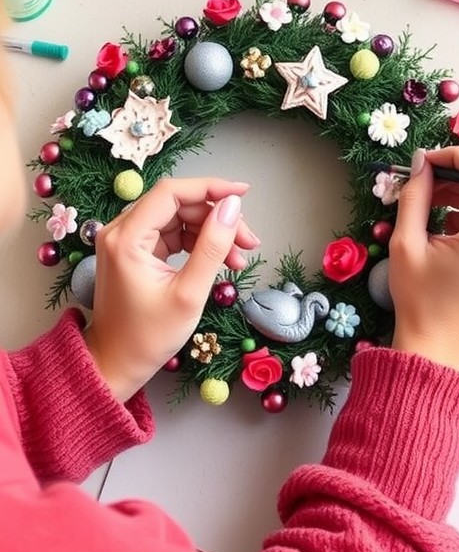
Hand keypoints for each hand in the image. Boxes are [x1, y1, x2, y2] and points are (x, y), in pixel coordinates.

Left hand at [84, 177, 259, 401]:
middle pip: (177, 204)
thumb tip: (233, 208)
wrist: (116, 364)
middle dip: (216, 218)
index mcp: (126, 238)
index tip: (243, 193)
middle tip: (249, 242)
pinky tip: (221, 260)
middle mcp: (120, 231)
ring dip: (210, 231)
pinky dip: (197, 243)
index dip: (210, 187)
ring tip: (239, 258)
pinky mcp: (134, 251)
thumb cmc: (148, 337)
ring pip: (177, 218)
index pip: (171, 192)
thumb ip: (212, 247)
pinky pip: (171, 234)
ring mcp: (126, 240)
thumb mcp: (189, 293)